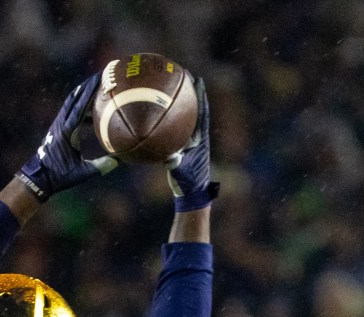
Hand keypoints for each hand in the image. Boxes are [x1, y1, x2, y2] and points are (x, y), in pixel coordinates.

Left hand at [16, 74, 116, 202]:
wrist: (38, 178)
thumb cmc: (59, 176)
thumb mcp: (81, 173)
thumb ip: (99, 167)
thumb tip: (119, 160)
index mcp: (67, 131)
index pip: (79, 106)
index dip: (90, 91)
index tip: (100, 79)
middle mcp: (61, 123)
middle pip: (75, 97)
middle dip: (88, 85)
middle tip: (101, 75)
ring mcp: (58, 124)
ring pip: (71, 102)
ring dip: (83, 92)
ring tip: (97, 84)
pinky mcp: (58, 128)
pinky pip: (70, 110)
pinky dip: (80, 104)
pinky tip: (91, 107)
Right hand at [168, 76, 214, 211]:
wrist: (192, 193)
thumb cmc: (188, 183)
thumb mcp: (181, 173)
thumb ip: (176, 164)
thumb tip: (169, 157)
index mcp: (201, 139)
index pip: (202, 112)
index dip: (200, 96)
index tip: (197, 80)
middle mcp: (198, 137)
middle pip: (196, 109)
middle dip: (191, 93)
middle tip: (185, 76)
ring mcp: (192, 142)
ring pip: (187, 117)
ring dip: (182, 104)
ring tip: (174, 89)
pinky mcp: (184, 147)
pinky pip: (177, 129)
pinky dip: (171, 120)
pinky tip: (161, 113)